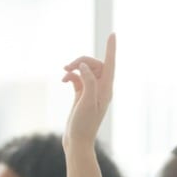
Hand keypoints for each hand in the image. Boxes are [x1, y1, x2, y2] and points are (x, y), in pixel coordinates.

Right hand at [61, 33, 115, 148]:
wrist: (77, 142)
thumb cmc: (84, 125)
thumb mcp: (87, 102)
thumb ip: (88, 82)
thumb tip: (83, 66)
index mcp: (106, 90)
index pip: (110, 64)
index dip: (111, 49)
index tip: (112, 34)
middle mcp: (101, 89)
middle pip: (94, 64)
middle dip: (80, 61)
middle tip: (67, 66)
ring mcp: (91, 92)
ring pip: (85, 70)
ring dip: (74, 68)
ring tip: (64, 72)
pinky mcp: (82, 95)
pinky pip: (78, 78)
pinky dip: (71, 76)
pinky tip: (63, 81)